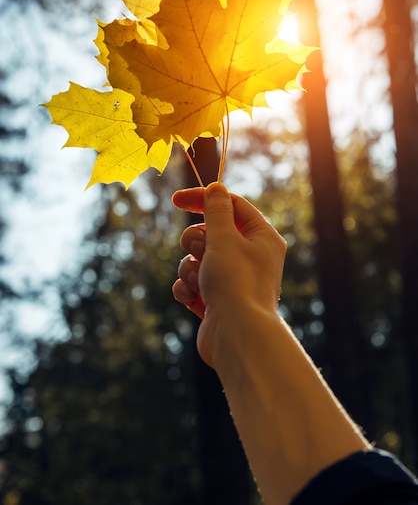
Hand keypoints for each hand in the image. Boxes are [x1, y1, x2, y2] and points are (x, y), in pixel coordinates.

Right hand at [172, 182, 286, 366]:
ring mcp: (233, 281)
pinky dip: (188, 288)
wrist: (238, 337)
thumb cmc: (236, 282)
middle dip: (196, 242)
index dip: (204, 199)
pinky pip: (193, 284)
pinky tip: (192, 298)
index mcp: (262, 238)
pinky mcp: (217, 301)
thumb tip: (216, 188)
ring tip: (200, 282)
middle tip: (200, 251)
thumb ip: (216, 210)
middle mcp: (250, 257)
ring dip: (190, 268)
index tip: (176, 199)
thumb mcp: (224, 237)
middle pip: (210, 233)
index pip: (231, 205)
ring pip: (197, 259)